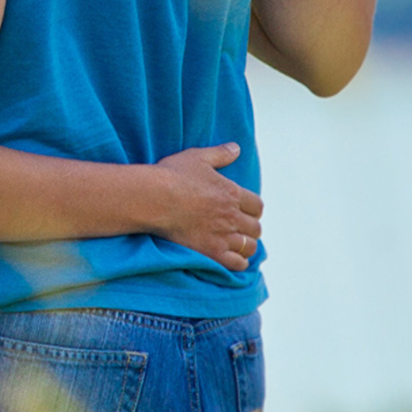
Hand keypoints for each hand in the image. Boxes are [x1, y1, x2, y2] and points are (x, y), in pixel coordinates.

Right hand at [149, 145, 261, 270]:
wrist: (155, 199)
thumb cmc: (173, 176)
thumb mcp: (197, 158)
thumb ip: (220, 154)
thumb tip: (236, 148)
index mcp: (232, 193)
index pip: (257, 206)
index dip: (253, 210)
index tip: (245, 211)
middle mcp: (232, 216)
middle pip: (255, 228)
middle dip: (249, 228)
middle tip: (239, 228)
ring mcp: (223, 236)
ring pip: (249, 246)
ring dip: (245, 245)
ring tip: (236, 244)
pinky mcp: (212, 252)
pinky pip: (237, 263)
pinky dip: (238, 262)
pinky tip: (231, 259)